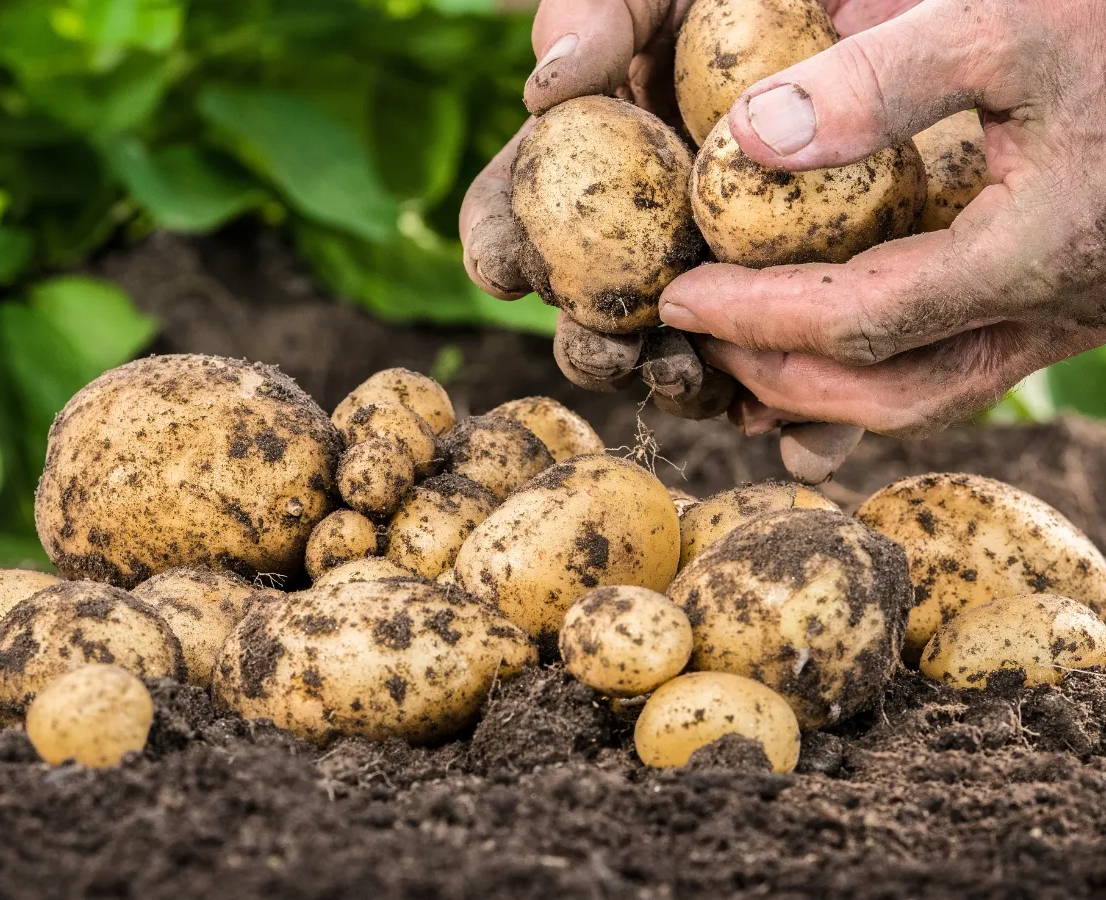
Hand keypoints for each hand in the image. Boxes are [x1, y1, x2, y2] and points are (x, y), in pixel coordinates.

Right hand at [460, 0, 870, 480]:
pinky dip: (797, 418)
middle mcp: (648, 239)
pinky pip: (792, 378)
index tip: (505, 264)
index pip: (518, 216)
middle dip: (591, 348)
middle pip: (593, 317)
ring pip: (682, 362)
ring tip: (695, 379)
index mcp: (595, 170)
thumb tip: (547, 86)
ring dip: (680, 386)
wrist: (861, 11)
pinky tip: (805, 434)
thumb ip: (596, 15)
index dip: (499, 247)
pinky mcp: (806, 311)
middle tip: (608, 347)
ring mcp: (723, 280)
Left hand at [661, 0, 1105, 440]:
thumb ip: (884, 80)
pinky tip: (835, 339)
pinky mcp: (1070, 300)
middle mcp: (1052, 312)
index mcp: (1033, 255)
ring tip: (751, 360)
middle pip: (888, 392)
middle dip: (781, 376)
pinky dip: (882, 364)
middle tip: (703, 342)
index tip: (679, 299)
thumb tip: (750, 139)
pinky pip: (960, 363)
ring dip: (830, 389)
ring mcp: (1068, 318)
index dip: (756, 317)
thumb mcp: (1016, 19)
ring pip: (930, 393)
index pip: (857, 322)